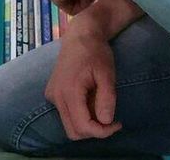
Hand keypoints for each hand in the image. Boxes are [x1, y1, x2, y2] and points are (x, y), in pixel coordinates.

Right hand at [44, 16, 121, 140]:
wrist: (80, 36)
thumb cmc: (96, 52)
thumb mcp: (107, 74)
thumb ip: (106, 98)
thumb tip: (106, 122)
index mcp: (69, 91)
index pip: (83, 127)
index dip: (102, 132)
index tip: (117, 123)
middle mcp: (56, 96)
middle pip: (73, 131)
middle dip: (94, 131)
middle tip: (110, 118)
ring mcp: (52, 96)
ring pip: (69, 125)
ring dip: (87, 123)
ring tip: (99, 105)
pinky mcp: (52, 94)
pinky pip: (66, 114)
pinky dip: (80, 115)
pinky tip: (89, 100)